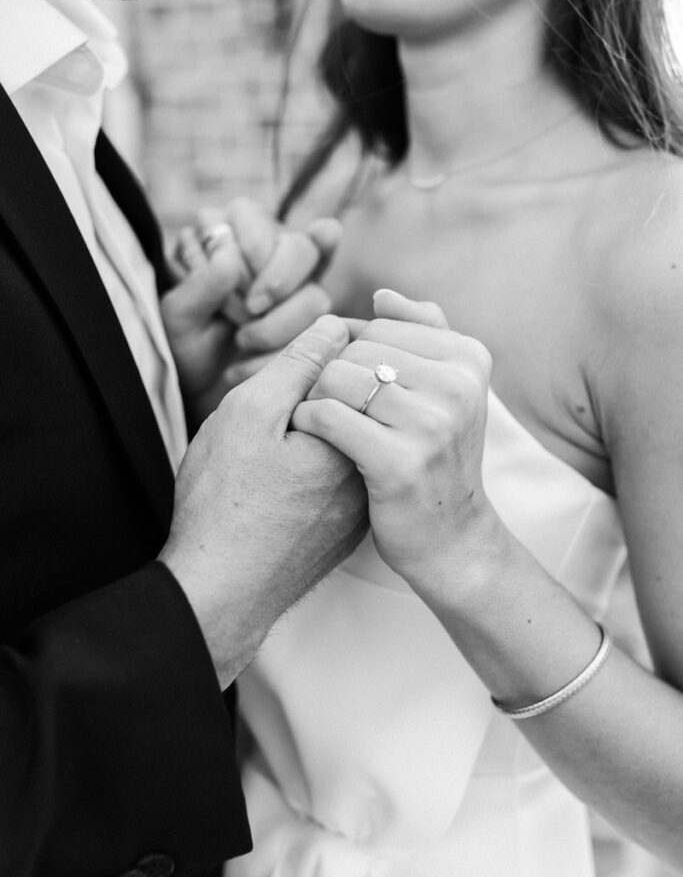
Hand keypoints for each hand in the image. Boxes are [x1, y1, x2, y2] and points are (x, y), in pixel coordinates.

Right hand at [159, 314, 368, 687]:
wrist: (218, 593)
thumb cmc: (223, 503)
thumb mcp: (250, 412)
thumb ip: (300, 362)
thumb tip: (338, 324)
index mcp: (354, 437)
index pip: (354, 369)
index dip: (307, 364)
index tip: (272, 388)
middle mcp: (370, 471)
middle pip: (351, 407)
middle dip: (311, 398)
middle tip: (264, 425)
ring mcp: (360, 505)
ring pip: (343, 442)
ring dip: (310, 433)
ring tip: (263, 456)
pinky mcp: (345, 529)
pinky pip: (337, 479)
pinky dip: (311, 469)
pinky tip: (273, 485)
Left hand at [162, 198, 341, 421]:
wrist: (200, 387)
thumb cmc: (184, 343)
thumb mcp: (178, 316)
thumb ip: (200, 286)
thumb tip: (230, 260)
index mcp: (230, 226)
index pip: (255, 217)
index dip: (251, 251)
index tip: (234, 285)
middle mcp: (273, 245)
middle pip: (302, 247)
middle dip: (278, 284)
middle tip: (250, 311)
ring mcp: (301, 284)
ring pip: (316, 294)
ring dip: (279, 325)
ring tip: (242, 342)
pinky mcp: (315, 320)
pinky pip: (323, 331)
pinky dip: (290, 349)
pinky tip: (255, 361)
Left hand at [291, 289, 493, 582]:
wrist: (451, 538)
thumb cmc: (437, 457)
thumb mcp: (446, 390)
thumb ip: (423, 334)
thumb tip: (382, 295)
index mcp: (469, 359)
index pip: (378, 329)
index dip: (351, 356)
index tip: (354, 390)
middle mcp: (457, 386)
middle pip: (354, 351)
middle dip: (331, 377)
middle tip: (332, 410)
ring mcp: (431, 426)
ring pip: (337, 379)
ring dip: (315, 399)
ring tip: (320, 423)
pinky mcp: (398, 463)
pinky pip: (328, 417)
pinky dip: (308, 423)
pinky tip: (311, 437)